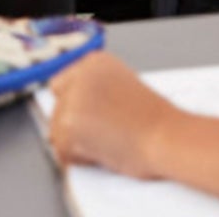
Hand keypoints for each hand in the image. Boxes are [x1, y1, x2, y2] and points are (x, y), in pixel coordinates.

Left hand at [48, 53, 177, 178]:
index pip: (61, 83)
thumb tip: (72, 104)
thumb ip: (94, 89)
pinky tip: (103, 148)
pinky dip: (78, 158)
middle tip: (102, 129)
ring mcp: (72, 100)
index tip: (85, 114)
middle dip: (74, 124)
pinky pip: (62, 152)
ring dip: (76, 142)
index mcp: (95, 61)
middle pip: (57, 109)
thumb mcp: (122, 86)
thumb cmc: (150, 118)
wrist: (161, 136)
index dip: (73, 103)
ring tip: (106, 138)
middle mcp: (81, 75)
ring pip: (57, 132)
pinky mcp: (67, 127)